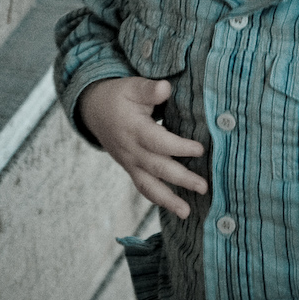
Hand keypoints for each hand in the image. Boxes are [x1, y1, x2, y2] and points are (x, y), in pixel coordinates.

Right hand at [78, 77, 206, 219]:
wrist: (94, 110)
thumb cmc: (119, 96)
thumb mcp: (132, 86)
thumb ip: (149, 89)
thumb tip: (165, 88)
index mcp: (134, 129)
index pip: (158, 142)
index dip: (179, 147)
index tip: (200, 149)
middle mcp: (131, 150)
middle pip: (158, 168)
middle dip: (181, 179)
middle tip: (203, 187)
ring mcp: (130, 162)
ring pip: (148, 186)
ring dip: (168, 200)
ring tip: (186, 213)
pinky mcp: (131, 168)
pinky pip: (144, 187)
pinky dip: (158, 199)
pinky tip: (174, 207)